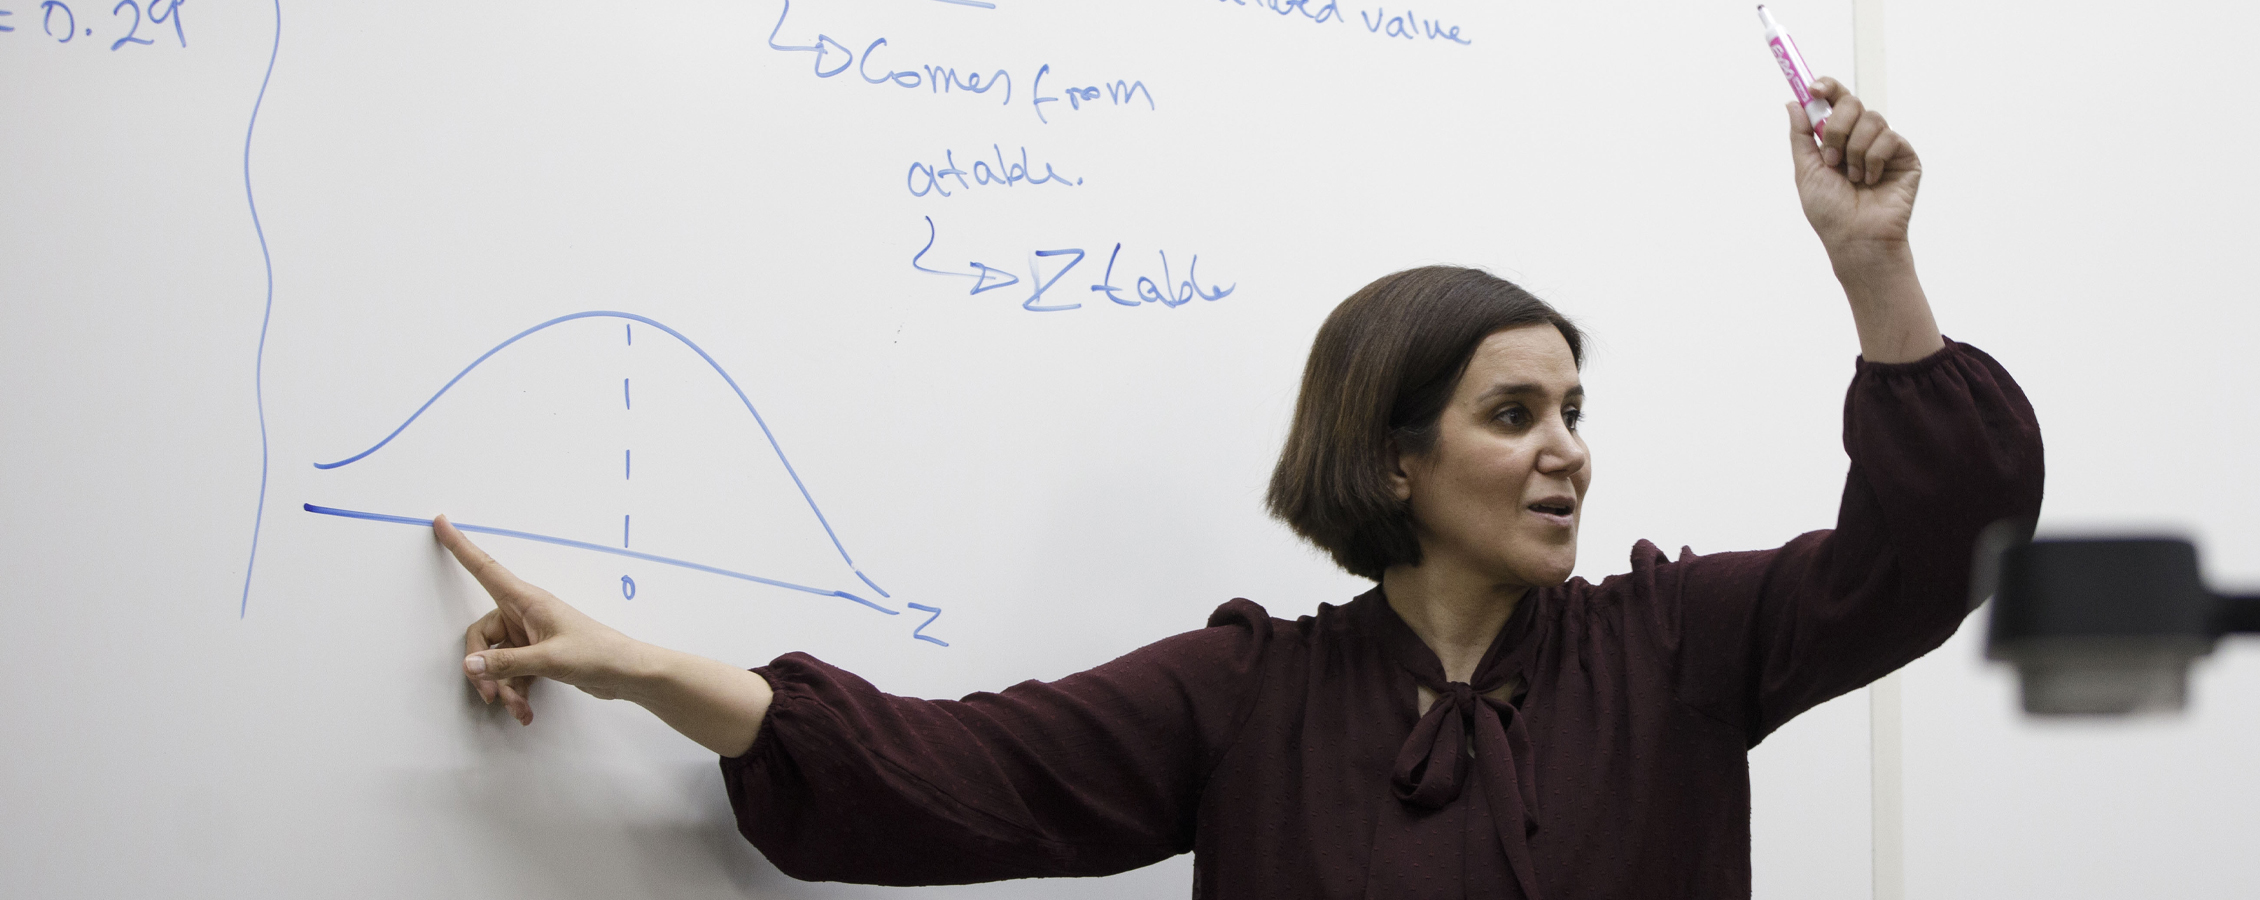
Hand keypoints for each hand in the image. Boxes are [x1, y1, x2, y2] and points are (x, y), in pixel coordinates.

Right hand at [439, 515, 648, 724]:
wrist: (626, 673)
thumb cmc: (597, 654)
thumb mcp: (548, 659)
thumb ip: (506, 663)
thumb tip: (470, 665)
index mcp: (528, 601)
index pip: (485, 569)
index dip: (461, 547)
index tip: (441, 523)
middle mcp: (525, 614)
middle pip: (481, 636)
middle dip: (482, 668)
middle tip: (490, 695)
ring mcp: (530, 636)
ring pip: (496, 659)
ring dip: (501, 685)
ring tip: (516, 706)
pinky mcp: (537, 655)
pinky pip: (511, 671)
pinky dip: (514, 691)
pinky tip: (524, 710)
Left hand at [1789, 77, 1919, 265]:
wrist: (1855, 237)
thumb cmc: (1831, 212)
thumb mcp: (1806, 171)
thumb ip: (1801, 136)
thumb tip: (1794, 103)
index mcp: (1838, 139)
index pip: (1835, 101)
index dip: (1826, 88)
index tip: (1813, 88)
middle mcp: (1861, 137)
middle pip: (1852, 102)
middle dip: (1837, 128)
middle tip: (1832, 159)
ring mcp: (1885, 146)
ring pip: (1871, 119)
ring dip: (1854, 151)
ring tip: (1853, 178)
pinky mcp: (1905, 156)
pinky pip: (1888, 138)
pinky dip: (1873, 160)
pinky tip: (1871, 181)